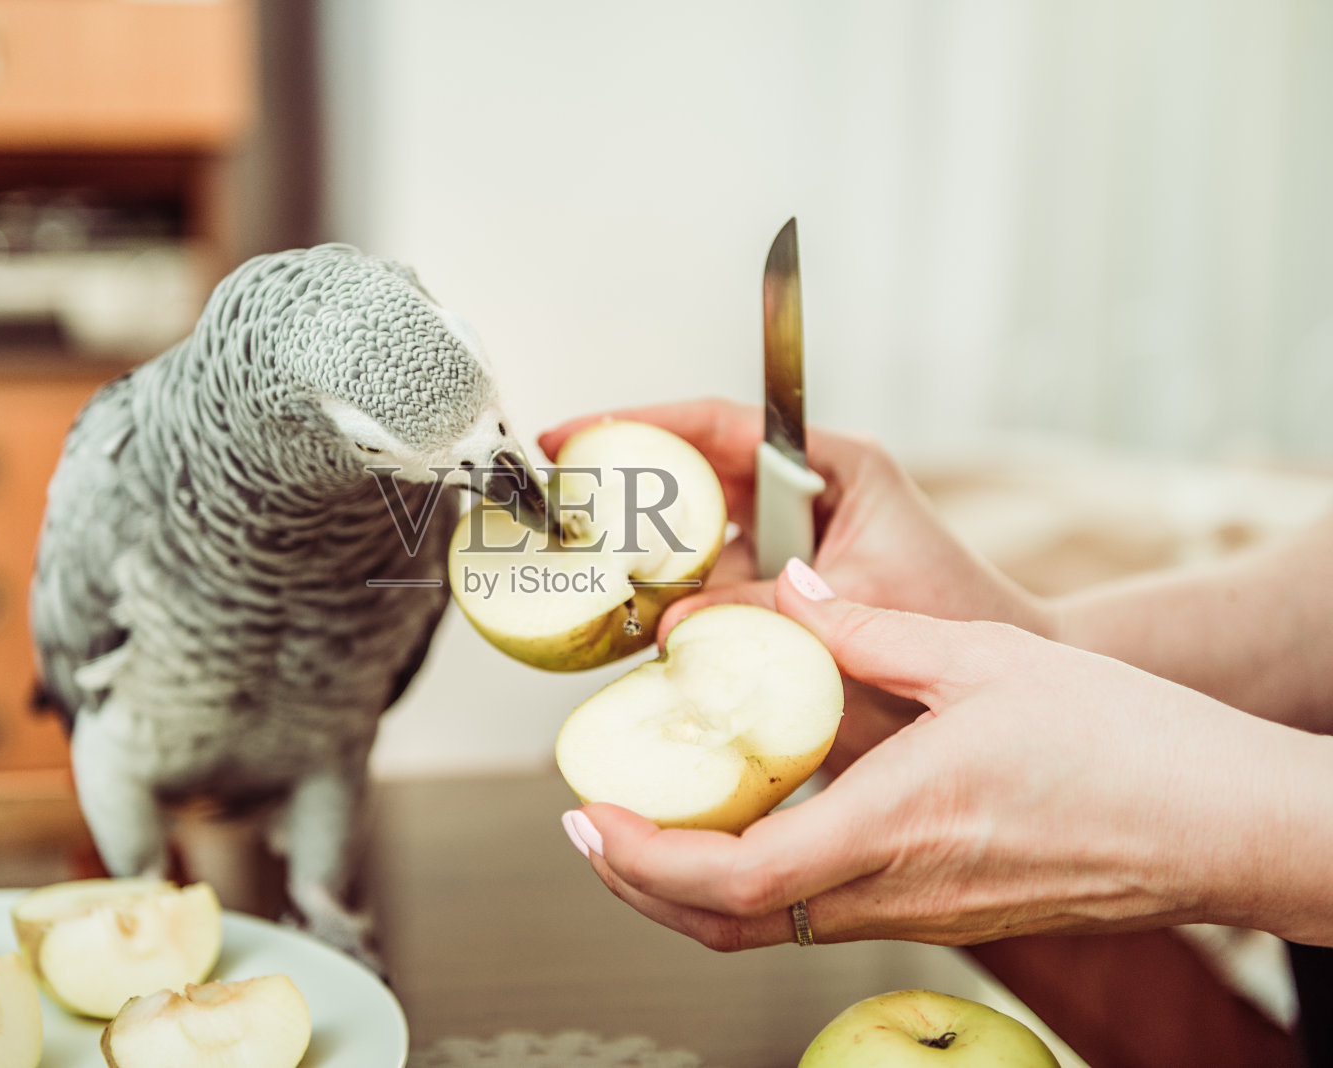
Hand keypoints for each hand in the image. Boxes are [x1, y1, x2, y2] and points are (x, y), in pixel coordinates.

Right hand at [543, 398, 1052, 765]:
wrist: (994, 674)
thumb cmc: (954, 616)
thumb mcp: (857, 604)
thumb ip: (765, 607)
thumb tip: (669, 625)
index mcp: (831, 467)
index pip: (722, 425)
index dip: (644, 423)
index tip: (578, 434)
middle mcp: (802, 495)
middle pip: (694, 475)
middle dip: (624, 486)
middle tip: (559, 503)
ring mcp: (788, 542)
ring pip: (695, 536)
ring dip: (642, 555)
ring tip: (581, 570)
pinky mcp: (779, 588)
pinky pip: (711, 585)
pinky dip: (672, 603)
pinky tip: (630, 626)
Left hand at [561, 560, 1332, 949]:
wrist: (1224, 823)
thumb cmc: (1127, 746)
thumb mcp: (982, 660)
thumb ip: (867, 631)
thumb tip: (791, 596)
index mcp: (891, 828)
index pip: (730, 880)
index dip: (641, 858)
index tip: (587, 815)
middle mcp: (893, 891)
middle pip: (726, 925)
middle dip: (639, 882)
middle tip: (593, 821)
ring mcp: (918, 913)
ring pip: (769, 927)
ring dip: (690, 884)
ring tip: (650, 818)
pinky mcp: (942, 911)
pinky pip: (820, 912)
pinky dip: (756, 881)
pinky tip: (752, 820)